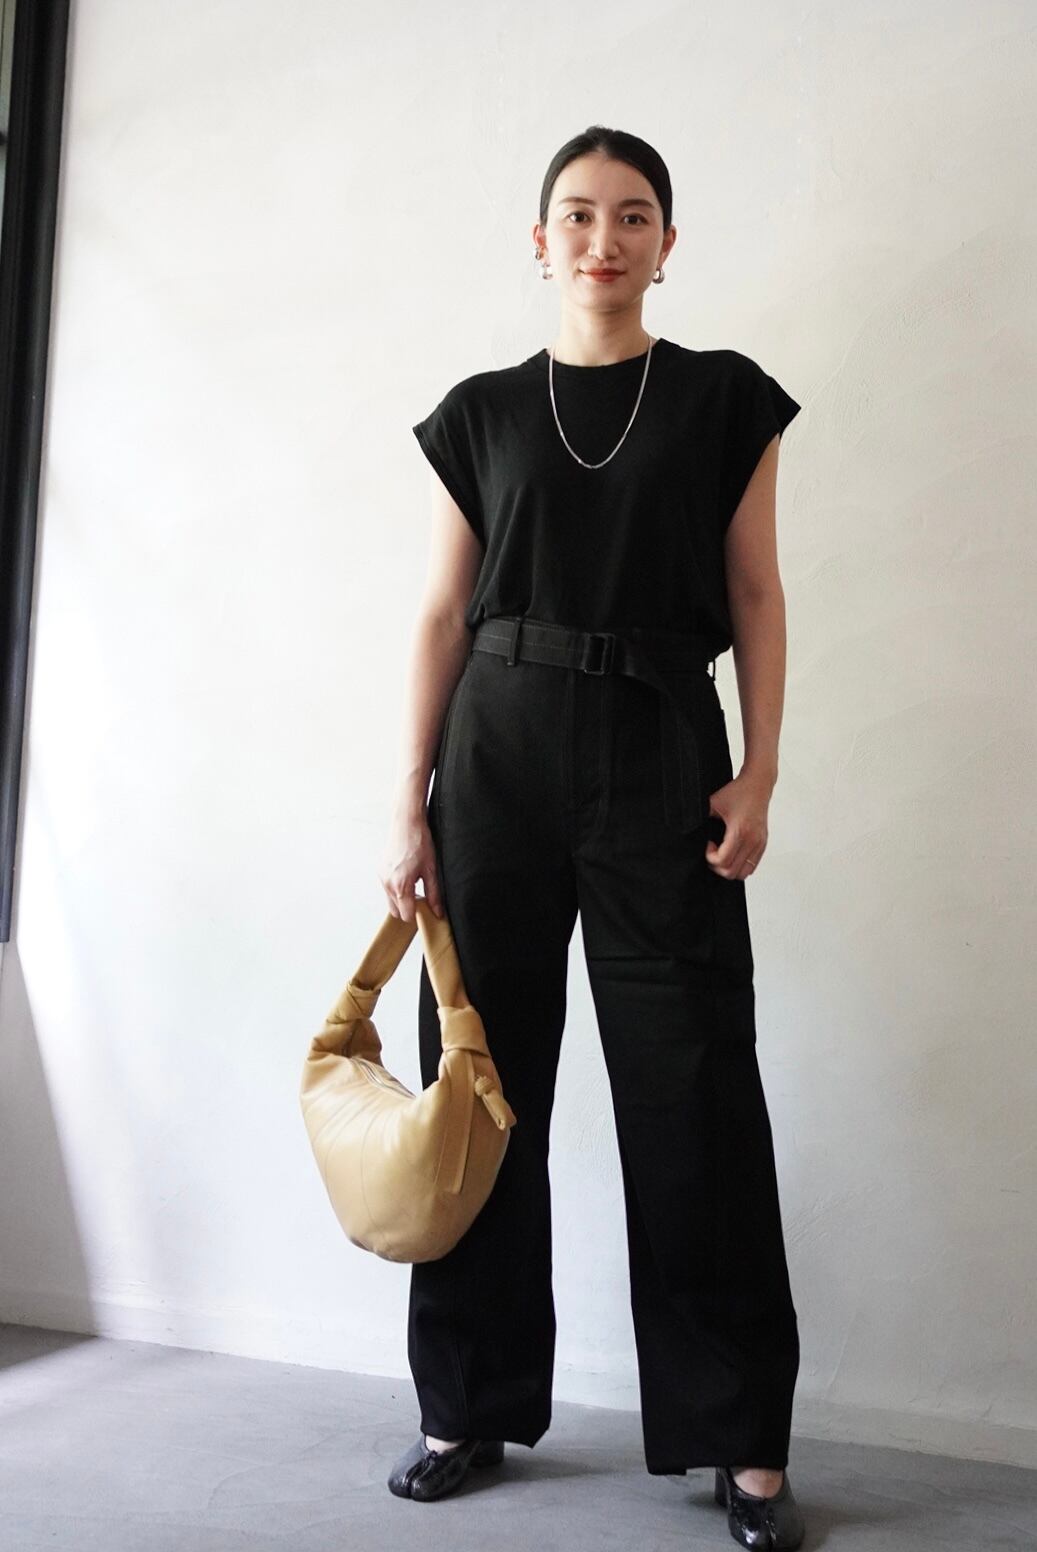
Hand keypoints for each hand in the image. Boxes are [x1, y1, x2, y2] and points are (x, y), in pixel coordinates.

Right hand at [379, 802, 443, 920]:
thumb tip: (438, 912)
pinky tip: (407, 876)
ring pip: (390, 900)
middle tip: (421, 897)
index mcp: (401, 886)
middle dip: (408, 908)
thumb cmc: (419, 843)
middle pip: (396, 911)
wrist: (406, 823)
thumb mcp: (431, 870)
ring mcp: (382, 877)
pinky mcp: (380, 870)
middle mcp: (387, 884)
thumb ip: (434, 894)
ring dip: (401, 899)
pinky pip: (387, 888)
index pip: (406, 915)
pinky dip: (396, 889)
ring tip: (415, 884)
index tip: (425, 910)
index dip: (417, 916)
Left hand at [704, 770, 772, 880]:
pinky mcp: (763, 844)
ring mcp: (759, 843)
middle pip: (732, 872)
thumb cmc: (737, 792)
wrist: (757, 784)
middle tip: (712, 852)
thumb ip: (700, 817)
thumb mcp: (714, 802)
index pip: (723, 861)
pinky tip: (732, 853)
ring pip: (742, 873)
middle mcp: (752, 840)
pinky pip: (751, 867)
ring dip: (729, 868)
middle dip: (717, 866)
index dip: (710, 858)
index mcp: (740, 831)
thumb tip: (687, 828)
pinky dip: (740, 866)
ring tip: (722, 854)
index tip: (707, 845)